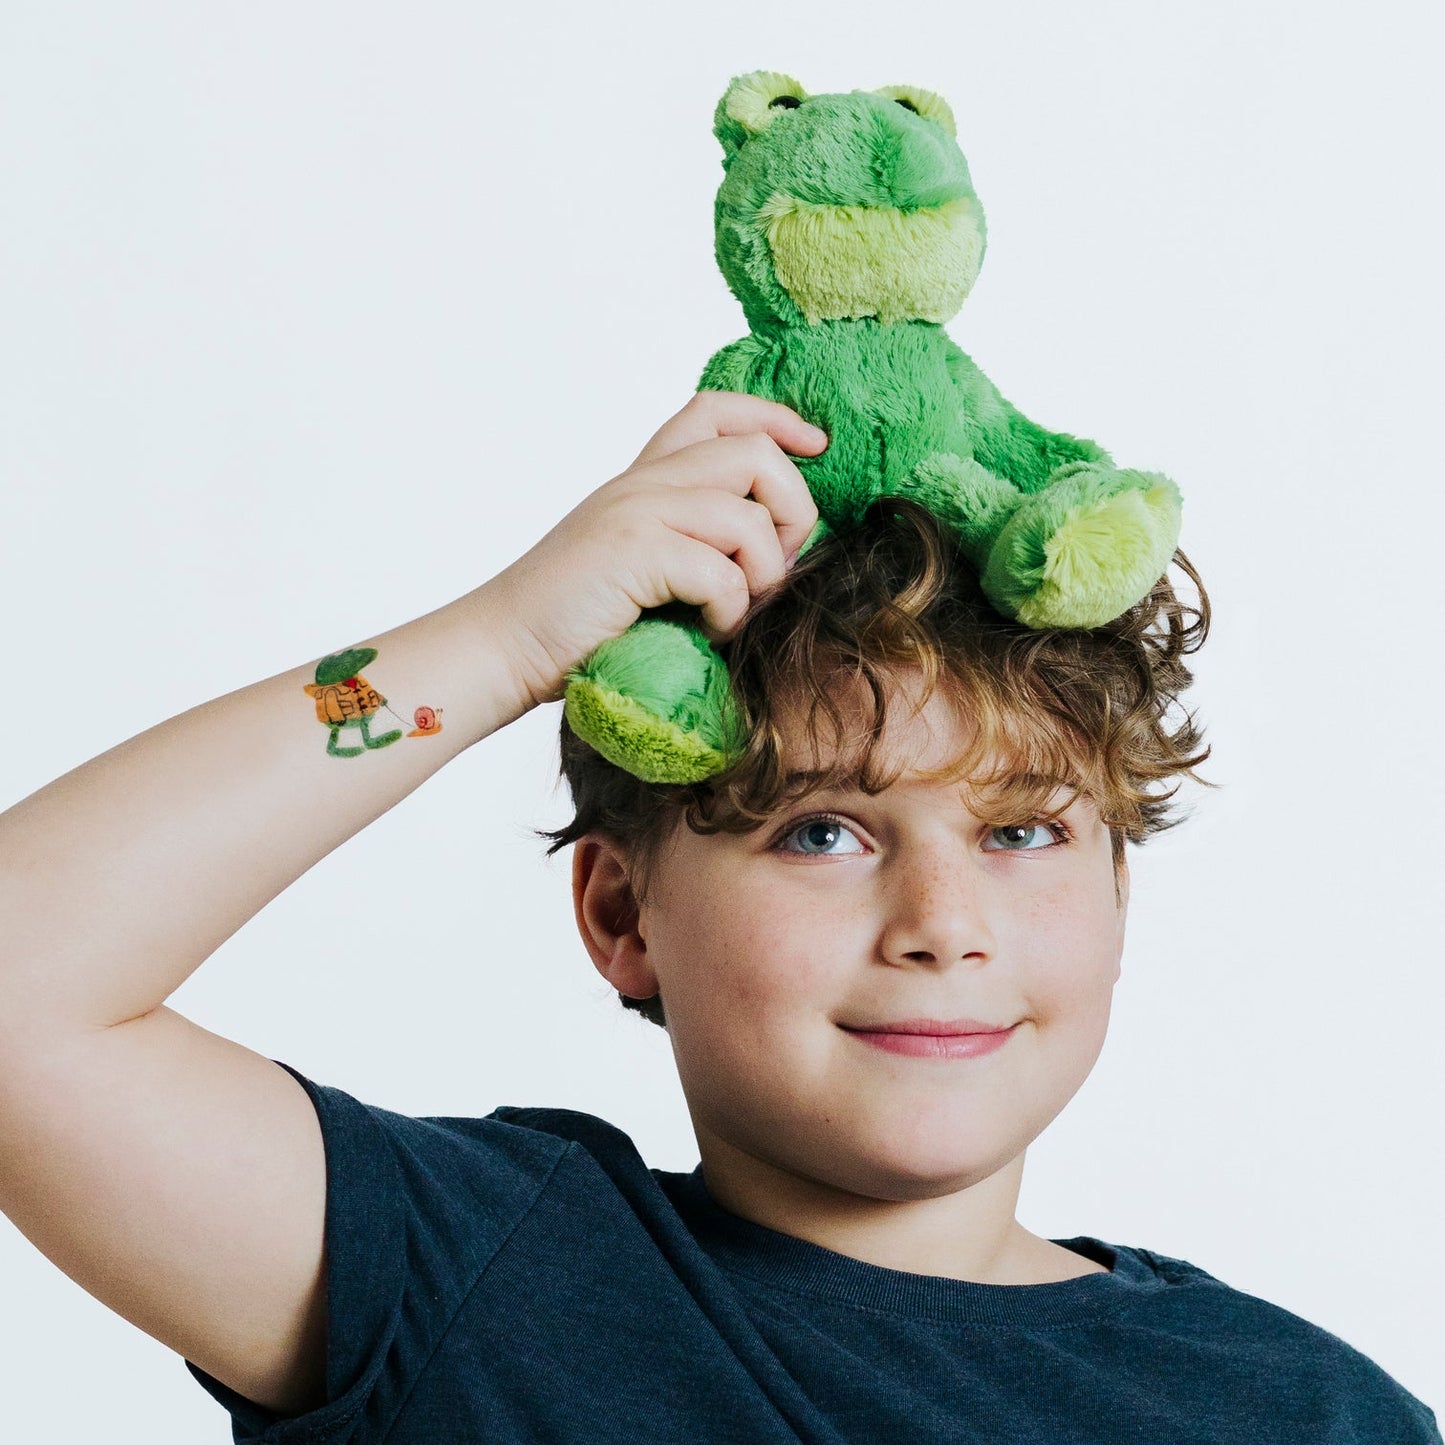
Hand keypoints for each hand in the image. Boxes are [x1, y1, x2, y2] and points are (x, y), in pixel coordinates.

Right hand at [487, 391, 825, 709]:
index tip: (814, 448)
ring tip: (732, 614)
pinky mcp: (631, 553)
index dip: (777, 419)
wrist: (501, 649)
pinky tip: (706, 631)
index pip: (718, 411)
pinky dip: (729, 612)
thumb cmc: (574, 624)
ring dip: (761, 577)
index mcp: (644, 479)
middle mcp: (642, 483)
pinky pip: (722, 573)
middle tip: (772, 572)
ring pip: (750, 518)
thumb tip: (780, 555)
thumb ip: (692, 543)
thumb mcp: (640, 567)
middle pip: (757, 455)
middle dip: (793, 515)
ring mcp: (636, 512)